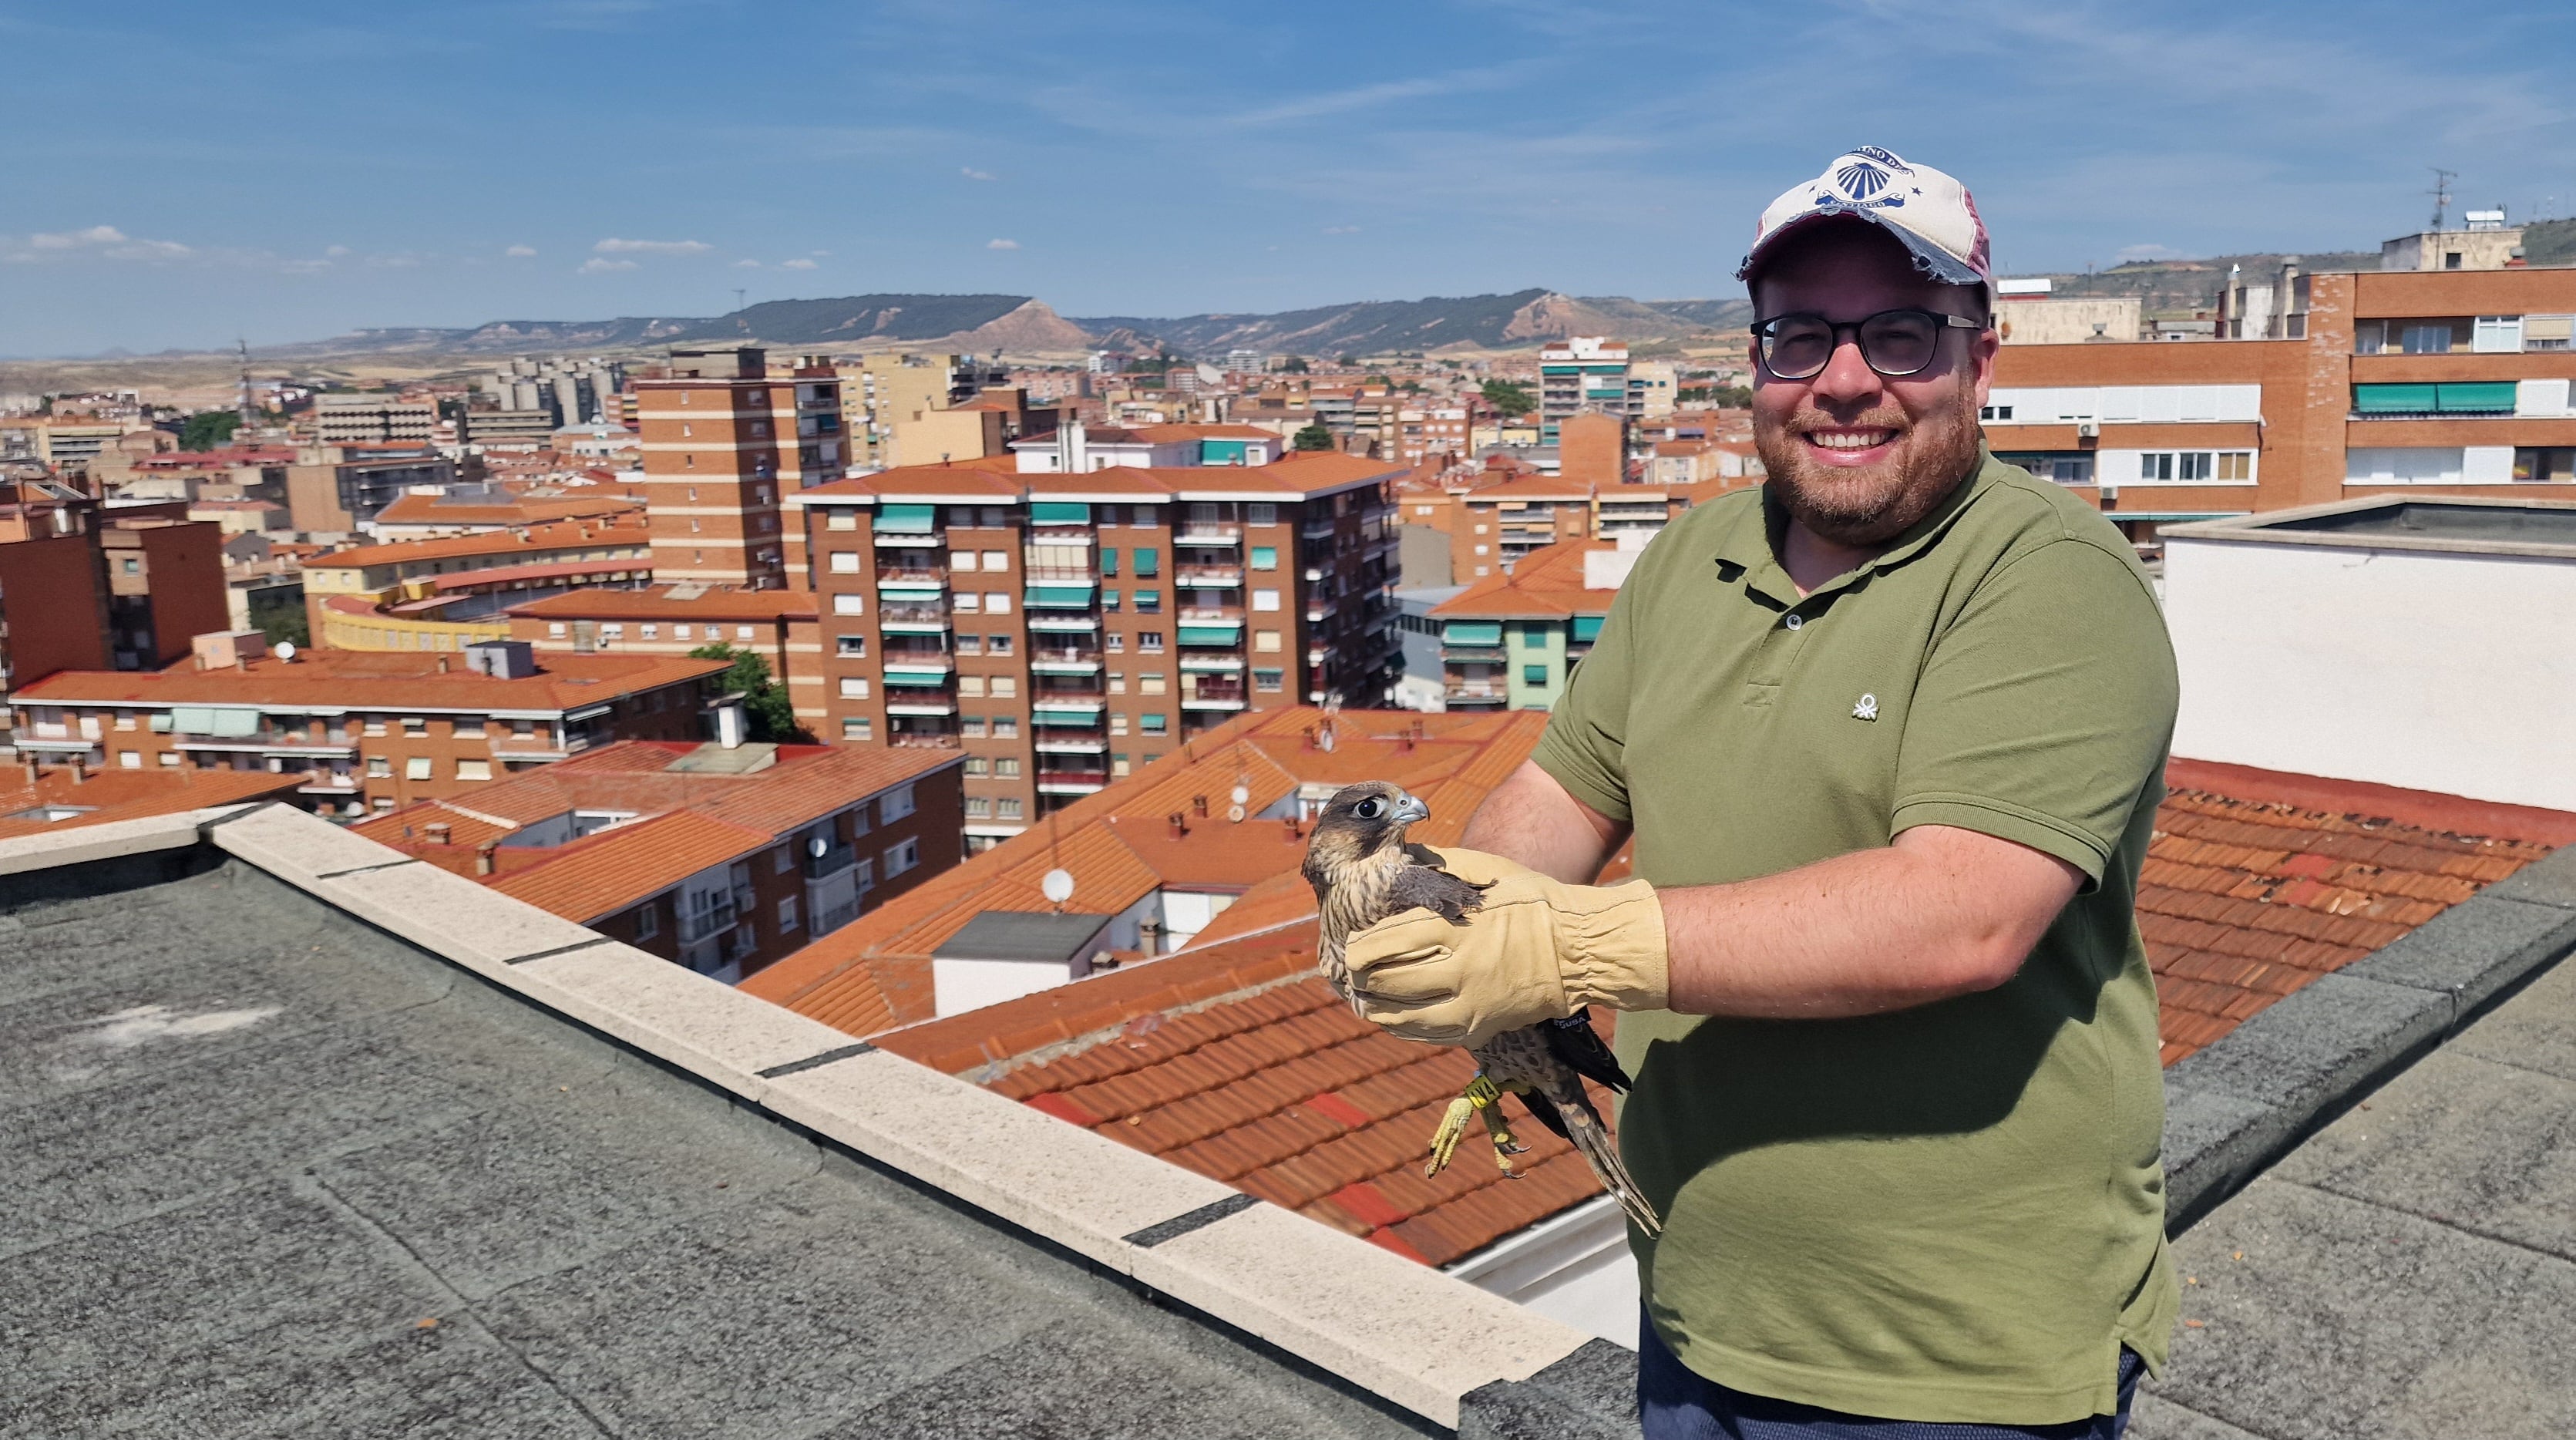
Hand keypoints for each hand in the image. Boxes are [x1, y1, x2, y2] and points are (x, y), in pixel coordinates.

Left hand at [1346, 862, 1668, 1047]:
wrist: (1581, 948)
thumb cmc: (1533, 901)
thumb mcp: (1488, 870)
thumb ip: (1441, 864)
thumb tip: (1401, 856)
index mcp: (1454, 928)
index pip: (1382, 944)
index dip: (1357, 948)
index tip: (1352, 944)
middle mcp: (1458, 971)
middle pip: (1384, 983)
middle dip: (1360, 977)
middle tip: (1353, 970)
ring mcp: (1469, 1005)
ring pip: (1400, 1017)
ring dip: (1375, 1006)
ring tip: (1365, 996)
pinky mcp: (1480, 1028)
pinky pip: (1427, 1035)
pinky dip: (1402, 1027)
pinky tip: (1394, 1016)